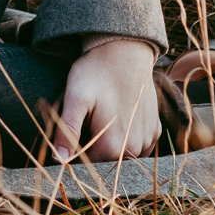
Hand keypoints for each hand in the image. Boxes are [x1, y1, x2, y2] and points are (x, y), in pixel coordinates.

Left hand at [53, 37, 159, 162]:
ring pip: (121, 154)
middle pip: (104, 160)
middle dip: (91, 145)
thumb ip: (67, 130)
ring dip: (109, 142)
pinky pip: (137, 145)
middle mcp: (134, 149)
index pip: (86, 164)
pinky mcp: (155, 130)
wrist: (124, 51)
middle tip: (86, 117)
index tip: (69, 129)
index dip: (74, 149)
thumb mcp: (75, 98)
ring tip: (102, 114)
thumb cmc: (95, 72)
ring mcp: (147, 140)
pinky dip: (126, 136)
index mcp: (112, 147)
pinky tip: (118, 116)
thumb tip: (60, 160)